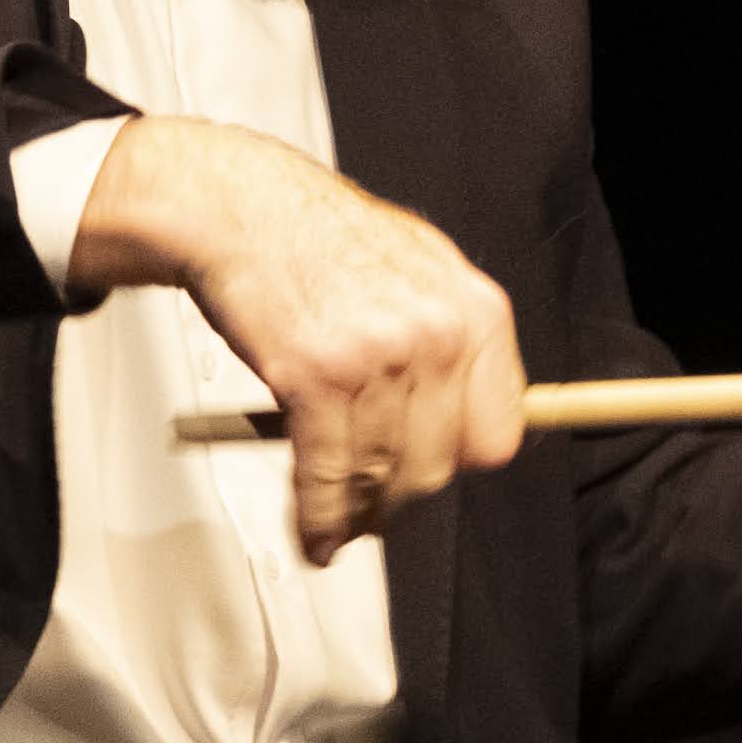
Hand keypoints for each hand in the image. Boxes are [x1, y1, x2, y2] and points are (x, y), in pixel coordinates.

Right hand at [70, 117, 527, 562]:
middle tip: (373, 509)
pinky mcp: (318, 379)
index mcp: (476, 310)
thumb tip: (469, 412)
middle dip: (400, 498)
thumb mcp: (421, 268)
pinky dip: (317, 517)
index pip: (499, 433)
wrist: (242, 209)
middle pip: (438, 467)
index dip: (458, 461)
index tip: (432, 470)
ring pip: (380, 478)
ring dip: (354, 517)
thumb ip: (454, 337)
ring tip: (337, 528)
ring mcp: (381, 358)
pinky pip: (327, 476)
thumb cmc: (320, 236)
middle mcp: (439, 335)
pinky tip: (313, 532)